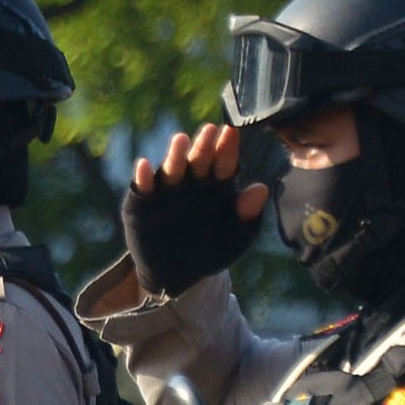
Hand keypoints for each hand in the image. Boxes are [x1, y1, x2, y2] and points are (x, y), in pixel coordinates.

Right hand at [118, 123, 267, 298]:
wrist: (176, 274)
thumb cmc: (211, 251)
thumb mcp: (235, 236)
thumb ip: (247, 214)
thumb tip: (261, 189)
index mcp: (217, 186)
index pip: (224, 163)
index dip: (227, 148)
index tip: (232, 133)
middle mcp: (191, 183)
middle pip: (199, 160)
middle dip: (204, 146)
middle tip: (210, 130)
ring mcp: (167, 191)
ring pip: (172, 169)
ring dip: (176, 155)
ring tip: (181, 140)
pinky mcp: (143, 203)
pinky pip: (143, 188)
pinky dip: (142, 177)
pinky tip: (144, 166)